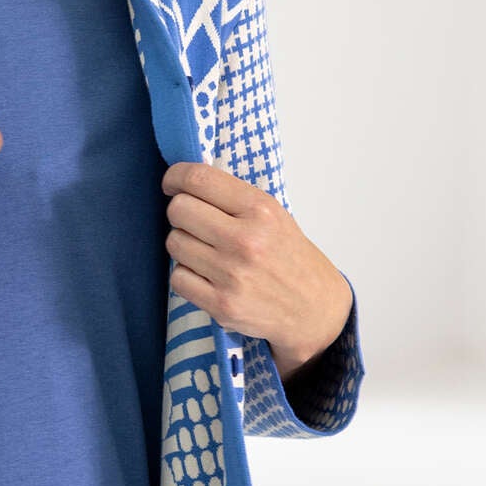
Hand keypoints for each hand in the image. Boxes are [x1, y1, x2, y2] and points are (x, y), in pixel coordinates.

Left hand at [160, 160, 352, 378]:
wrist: (313, 308)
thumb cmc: (289, 257)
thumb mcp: (273, 215)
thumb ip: (233, 198)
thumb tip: (184, 181)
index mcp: (260, 210)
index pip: (198, 179)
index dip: (175, 177)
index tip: (171, 184)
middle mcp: (245, 240)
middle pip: (178, 210)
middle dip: (180, 213)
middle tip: (194, 222)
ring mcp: (232, 274)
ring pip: (174, 243)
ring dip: (184, 245)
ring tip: (207, 251)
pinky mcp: (222, 304)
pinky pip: (178, 278)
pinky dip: (187, 276)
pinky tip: (206, 275)